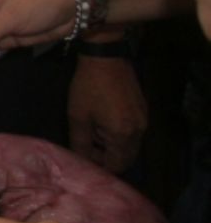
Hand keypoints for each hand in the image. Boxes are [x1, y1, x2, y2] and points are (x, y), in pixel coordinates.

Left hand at [68, 54, 146, 173]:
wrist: (105, 57)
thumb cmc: (88, 86)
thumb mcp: (78, 116)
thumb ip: (80, 142)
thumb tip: (81, 159)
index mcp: (124, 135)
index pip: (116, 165)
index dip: (99, 165)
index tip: (83, 158)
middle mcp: (139, 131)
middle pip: (126, 157)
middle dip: (107, 156)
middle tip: (87, 146)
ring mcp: (144, 120)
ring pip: (130, 145)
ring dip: (112, 145)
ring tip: (92, 131)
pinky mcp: (143, 110)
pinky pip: (133, 132)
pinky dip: (119, 134)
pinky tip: (103, 121)